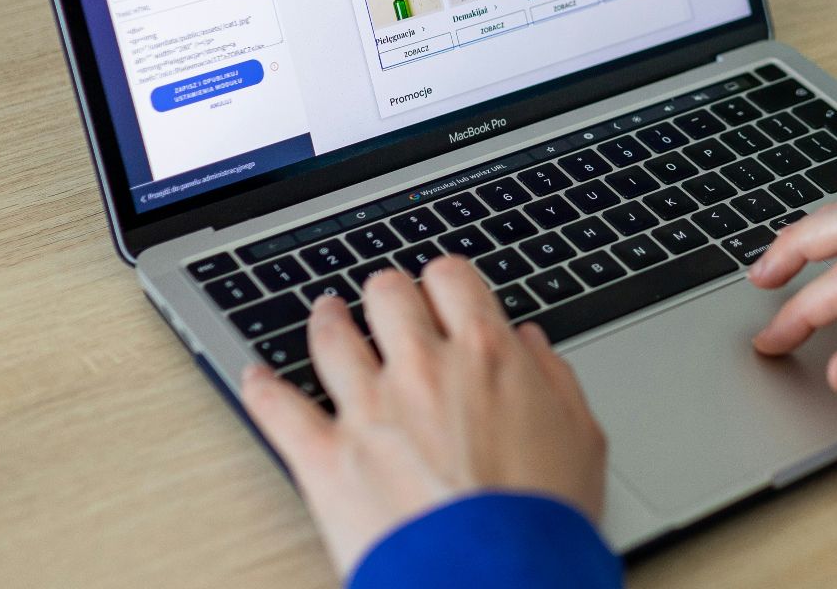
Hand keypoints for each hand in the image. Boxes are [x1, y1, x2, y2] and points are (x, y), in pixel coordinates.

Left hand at [240, 259, 607, 575]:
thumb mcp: (581, 438)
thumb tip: (531, 345)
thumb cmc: (544, 520)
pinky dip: (261, 388)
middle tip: (388, 305)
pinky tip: (255, 376)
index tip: (442, 292)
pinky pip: (277, 407)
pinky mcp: (325, 457)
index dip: (445, 280)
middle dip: (389, 295)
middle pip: (387, 294)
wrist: (499, 580)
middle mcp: (422, 367)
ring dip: (328, 320)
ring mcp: (368, 408)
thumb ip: (554, 378)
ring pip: (331, 336)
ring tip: (326, 316)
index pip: (451, 278)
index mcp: (486, 354)